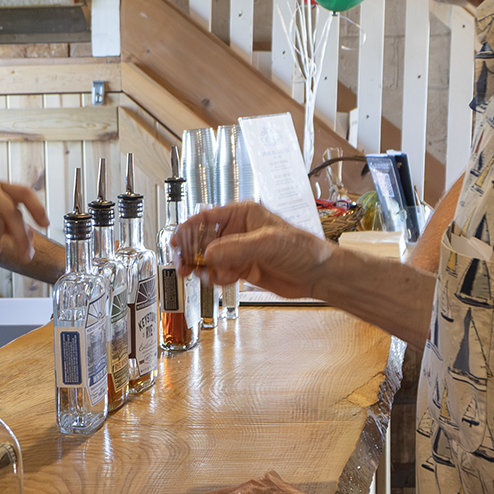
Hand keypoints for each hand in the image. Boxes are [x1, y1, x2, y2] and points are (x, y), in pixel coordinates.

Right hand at [173, 202, 334, 299]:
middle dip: (191, 252)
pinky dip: (217, 278)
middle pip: (203, 240)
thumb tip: (210, 253)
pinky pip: (219, 272)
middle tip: (183, 265)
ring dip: (203, 268)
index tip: (175, 240)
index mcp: (243, 214)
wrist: (318, 274)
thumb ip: (237, 248)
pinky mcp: (243, 268)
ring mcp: (239, 251)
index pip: (207, 217)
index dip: (188, 228)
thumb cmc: (303, 248)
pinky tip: (224, 279)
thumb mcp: (268, 243)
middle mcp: (238, 231)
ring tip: (202, 275)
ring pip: (209, 258)